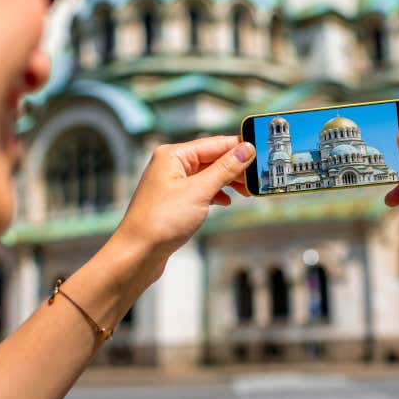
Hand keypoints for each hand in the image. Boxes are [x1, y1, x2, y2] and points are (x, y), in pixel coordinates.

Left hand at [113, 136, 255, 260]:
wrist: (137, 254)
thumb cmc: (160, 221)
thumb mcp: (199, 192)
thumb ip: (225, 169)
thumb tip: (246, 150)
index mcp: (173, 155)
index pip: (214, 143)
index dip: (238, 148)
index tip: (261, 152)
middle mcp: (171, 164)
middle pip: (212, 158)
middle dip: (235, 167)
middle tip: (258, 177)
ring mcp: (172, 183)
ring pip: (208, 175)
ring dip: (228, 181)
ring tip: (247, 191)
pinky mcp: (174, 200)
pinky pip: (201, 189)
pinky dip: (216, 193)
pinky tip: (226, 201)